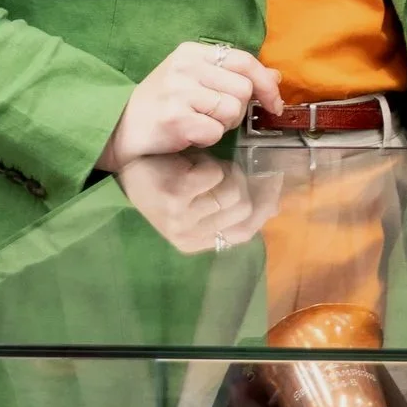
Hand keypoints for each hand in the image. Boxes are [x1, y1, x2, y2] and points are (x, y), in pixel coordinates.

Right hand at [97, 40, 283, 172]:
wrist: (119, 128)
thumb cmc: (162, 104)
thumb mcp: (195, 80)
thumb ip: (233, 76)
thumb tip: (275, 77)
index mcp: (191, 52)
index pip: (245, 61)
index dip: (266, 84)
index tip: (274, 103)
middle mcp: (185, 67)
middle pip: (243, 89)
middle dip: (237, 109)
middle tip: (216, 117)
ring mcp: (178, 92)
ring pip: (231, 110)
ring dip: (222, 125)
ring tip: (200, 123)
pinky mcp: (174, 118)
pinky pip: (214, 132)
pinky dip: (207, 139)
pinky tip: (188, 134)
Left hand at [118, 150, 282, 253]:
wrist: (130, 164)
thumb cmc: (168, 179)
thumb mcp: (202, 199)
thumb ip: (235, 206)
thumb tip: (276, 209)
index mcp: (196, 243)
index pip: (246, 232)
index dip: (263, 207)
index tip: (273, 184)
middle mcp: (189, 237)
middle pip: (244, 208)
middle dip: (239, 182)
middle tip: (223, 171)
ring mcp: (181, 219)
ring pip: (233, 192)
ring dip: (223, 172)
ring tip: (202, 169)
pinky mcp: (175, 197)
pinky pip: (215, 175)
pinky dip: (207, 163)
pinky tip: (190, 165)